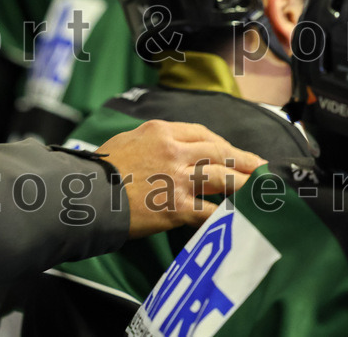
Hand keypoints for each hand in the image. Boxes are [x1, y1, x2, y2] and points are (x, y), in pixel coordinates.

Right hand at [98, 119, 264, 237]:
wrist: (86, 196)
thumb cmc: (100, 169)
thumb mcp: (127, 139)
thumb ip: (151, 140)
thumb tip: (167, 147)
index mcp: (162, 131)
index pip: (202, 132)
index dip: (222, 143)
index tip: (232, 151)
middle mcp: (175, 151)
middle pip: (219, 152)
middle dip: (244, 160)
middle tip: (261, 167)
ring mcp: (178, 179)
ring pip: (223, 178)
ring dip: (244, 184)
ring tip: (259, 189)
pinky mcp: (177, 207)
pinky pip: (210, 210)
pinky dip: (226, 213)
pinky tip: (237, 216)